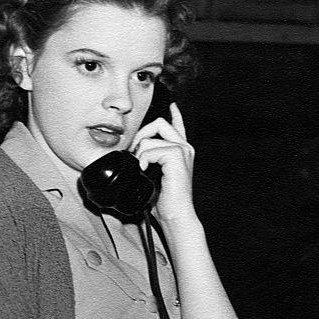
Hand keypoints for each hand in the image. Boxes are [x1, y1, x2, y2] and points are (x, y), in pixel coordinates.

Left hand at [130, 103, 195, 223]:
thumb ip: (148, 163)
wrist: (175, 214)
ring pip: (151, 137)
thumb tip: (133, 158)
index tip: (172, 104)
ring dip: (139, 153)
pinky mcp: (177, 156)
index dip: (174, 113)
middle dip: (141, 134)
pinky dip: (143, 160)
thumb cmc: (164, 200)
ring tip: (141, 168)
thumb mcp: (153, 177)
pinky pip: (151, 149)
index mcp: (180, 151)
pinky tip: (144, 170)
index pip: (178, 126)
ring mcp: (182, 150)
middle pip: (159, 123)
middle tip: (134, 151)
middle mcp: (184, 147)